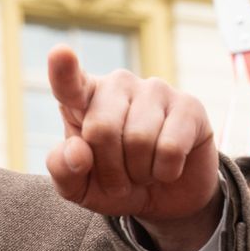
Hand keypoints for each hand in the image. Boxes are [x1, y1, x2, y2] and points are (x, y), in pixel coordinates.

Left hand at [45, 45, 222, 250]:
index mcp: (83, 98)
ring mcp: (155, 89)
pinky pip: (170, 148)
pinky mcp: (189, 105)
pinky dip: (165, 171)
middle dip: (109, 169)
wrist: (166, 197)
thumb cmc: (115, 184)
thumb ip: (64, 170)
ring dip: (138, 173)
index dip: (63, 70)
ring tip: (143, 171)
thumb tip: (77, 150)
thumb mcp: (79, 188)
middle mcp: (117, 85)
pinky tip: (167, 167)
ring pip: (138, 140)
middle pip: (101, 129)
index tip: (60, 52)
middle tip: (119, 178)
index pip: (69, 83)